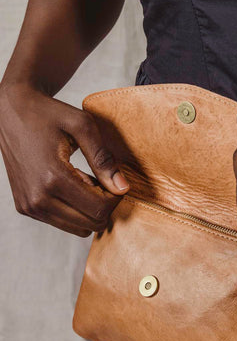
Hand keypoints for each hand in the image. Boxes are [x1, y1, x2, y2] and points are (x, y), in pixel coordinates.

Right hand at [0, 82, 129, 236]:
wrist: (10, 111)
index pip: (99, 209)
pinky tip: (73, 184)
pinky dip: (75, 209)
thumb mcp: (82, 126)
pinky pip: (63, 222)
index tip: (115, 178)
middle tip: (103, 179)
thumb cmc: (48, 114)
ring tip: (87, 180)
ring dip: (90, 209)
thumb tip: (123, 188)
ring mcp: (29, 206)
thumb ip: (104, 158)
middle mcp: (38, 199)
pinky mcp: (26, 208)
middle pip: (91, 224)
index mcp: (52, 178)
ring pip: (78, 229)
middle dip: (105, 205)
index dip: (115, 197)